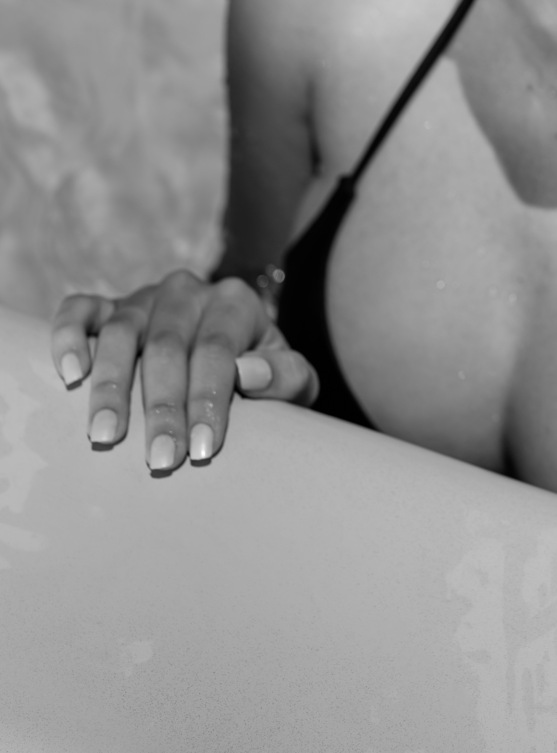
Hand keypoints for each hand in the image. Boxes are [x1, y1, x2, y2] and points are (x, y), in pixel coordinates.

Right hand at [50, 270, 319, 472]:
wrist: (235, 350)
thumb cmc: (262, 376)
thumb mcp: (292, 379)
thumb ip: (286, 375)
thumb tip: (247, 373)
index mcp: (234, 303)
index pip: (216, 350)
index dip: (207, 399)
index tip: (202, 449)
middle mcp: (187, 292)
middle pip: (167, 346)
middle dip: (162, 407)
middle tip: (159, 460)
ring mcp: (144, 298)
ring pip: (121, 332)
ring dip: (111, 386)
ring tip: (105, 436)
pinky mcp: (109, 307)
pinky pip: (81, 310)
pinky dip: (69, 336)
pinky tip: (69, 375)